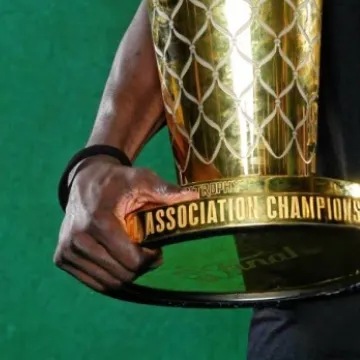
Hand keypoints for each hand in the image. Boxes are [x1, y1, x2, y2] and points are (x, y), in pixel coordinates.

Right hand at [54, 157, 197, 293]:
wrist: (85, 180)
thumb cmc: (118, 181)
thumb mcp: (143, 179)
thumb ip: (166, 190)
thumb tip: (194, 197)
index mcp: (99, 220)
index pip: (129, 259)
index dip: (148, 260)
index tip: (158, 251)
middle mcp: (78, 238)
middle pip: (119, 273)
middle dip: (139, 269)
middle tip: (150, 257)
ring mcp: (67, 250)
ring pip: (105, 282)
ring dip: (125, 275)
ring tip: (136, 258)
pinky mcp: (61, 258)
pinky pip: (92, 281)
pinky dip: (109, 276)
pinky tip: (120, 261)